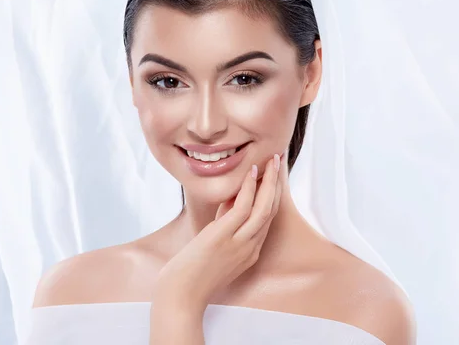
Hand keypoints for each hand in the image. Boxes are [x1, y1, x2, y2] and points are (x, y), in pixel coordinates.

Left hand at [152, 152, 288, 313]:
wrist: (180, 298)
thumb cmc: (192, 276)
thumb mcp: (215, 248)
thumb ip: (224, 226)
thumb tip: (229, 201)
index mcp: (250, 253)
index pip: (267, 219)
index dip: (272, 195)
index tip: (273, 176)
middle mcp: (250, 248)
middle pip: (271, 211)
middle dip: (277, 184)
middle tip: (278, 162)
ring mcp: (239, 244)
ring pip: (264, 207)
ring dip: (270, 181)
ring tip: (272, 160)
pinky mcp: (223, 237)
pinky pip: (243, 208)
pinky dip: (249, 188)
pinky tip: (251, 172)